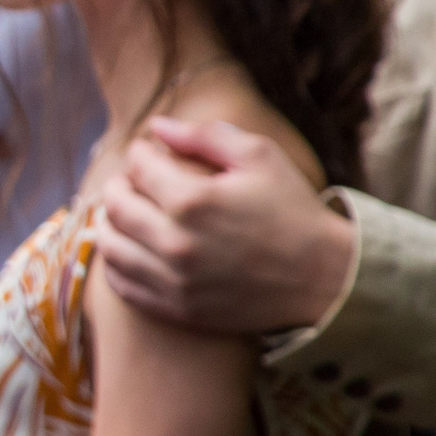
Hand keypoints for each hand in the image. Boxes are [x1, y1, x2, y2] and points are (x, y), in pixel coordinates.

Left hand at [98, 116, 357, 335]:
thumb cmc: (293, 210)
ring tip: (127, 213)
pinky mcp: (176, 309)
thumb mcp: (260, 157)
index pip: (138, 167)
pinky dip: (116, 263)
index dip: (140, 154)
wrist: (324, 277)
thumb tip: (157, 126)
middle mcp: (175, 243)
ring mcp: (173, 280)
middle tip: (132, 182)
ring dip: (110, 223)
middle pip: (115, 206)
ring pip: (110, 246)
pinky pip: (122, 284)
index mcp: (192, 200)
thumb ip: (204, 136)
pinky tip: (131, 248)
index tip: (149, 153)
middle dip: (119, 185)